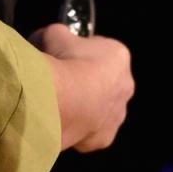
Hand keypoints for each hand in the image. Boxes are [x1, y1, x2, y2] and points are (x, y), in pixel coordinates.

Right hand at [32, 24, 133, 151]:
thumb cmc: (63, 63)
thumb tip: (47, 39)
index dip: (78, 54)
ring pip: (100, 109)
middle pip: (103, 82)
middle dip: (85, 82)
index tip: (63, 58)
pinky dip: (78, 129)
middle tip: (61, 83)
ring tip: (60, 104)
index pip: (99, 52)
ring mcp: (117, 114)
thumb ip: (56, 36)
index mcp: (118, 56)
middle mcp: (125, 85)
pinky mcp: (105, 137)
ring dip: (84, 107)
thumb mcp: (54, 34)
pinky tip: (62, 122)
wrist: (63, 100)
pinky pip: (91, 132)